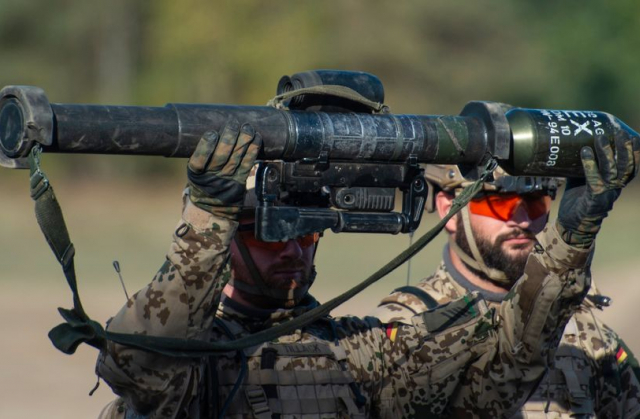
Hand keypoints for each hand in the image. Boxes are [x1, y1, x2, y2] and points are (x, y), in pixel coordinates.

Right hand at [187, 120, 261, 219]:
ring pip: (236, 158)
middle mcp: (212, 177)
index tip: (211, 133)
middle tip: (233, 124)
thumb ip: (201, 157)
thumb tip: (212, 128)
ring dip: (243, 141)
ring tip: (247, 128)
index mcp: (196, 174)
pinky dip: (253, 150)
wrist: (212, 209)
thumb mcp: (195, 173)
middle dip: (228, 138)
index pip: (199, 160)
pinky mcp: (240, 181)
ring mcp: (228, 180)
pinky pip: (248, 164)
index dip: (206, 147)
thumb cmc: (203, 183)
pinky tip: (256, 138)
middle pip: (221, 157)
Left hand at [557, 131, 638, 246]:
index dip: (635, 152)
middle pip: (626, 165)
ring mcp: (606, 192)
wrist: (571, 224)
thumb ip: (585, 165)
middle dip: (625, 148)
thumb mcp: (583, 178)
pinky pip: (594, 179)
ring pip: (612, 170)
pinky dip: (590, 164)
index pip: (632, 166)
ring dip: (607, 152)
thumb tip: (576, 144)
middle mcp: (615, 187)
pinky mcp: (594, 197)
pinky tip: (585, 152)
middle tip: (619, 131)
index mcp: (617, 182)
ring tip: (600, 137)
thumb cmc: (578, 199)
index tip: (634, 136)